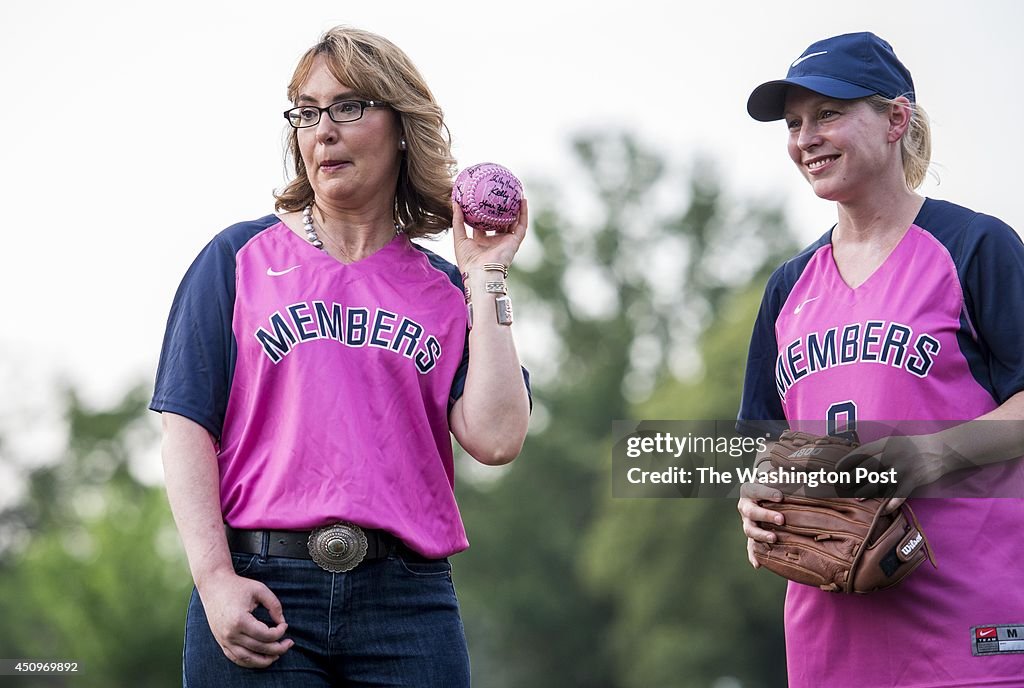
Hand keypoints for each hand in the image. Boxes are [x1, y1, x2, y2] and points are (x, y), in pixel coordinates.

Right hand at [198, 568, 293, 667]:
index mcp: (240, 620)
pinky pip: (236, 658)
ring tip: (278, 655)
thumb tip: (283, 623)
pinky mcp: (221, 642)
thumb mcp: (260, 590)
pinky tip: (261, 658)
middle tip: (289, 643)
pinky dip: (250, 661)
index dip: (279, 632)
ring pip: (247, 659)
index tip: (284, 625)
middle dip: (278, 648)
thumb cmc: (238, 586)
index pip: (265, 635)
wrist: (214, 586)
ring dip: (264, 660)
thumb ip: (274, 606)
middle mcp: (230, 634)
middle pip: (259, 648)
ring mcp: (224, 640)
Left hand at [452, 198, 528, 271]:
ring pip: (513, 222)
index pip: (484, 224)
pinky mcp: (514, 242)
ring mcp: (506, 241)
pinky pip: (521, 225)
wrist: (480, 273)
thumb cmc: (468, 261)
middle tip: (500, 195)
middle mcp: (495, 241)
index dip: (484, 213)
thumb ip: (457, 221)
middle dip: (501, 210)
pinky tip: (523, 201)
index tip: (483, 200)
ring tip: (515, 193)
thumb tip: (454, 202)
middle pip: (500, 222)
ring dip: (515, 209)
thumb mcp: (459, 238)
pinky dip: (523, 214)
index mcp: (482, 242)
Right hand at [737, 481, 784, 568]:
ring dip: (761, 535)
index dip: (767, 492)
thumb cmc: (775, 486)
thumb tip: (816, 475)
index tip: (780, 496)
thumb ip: (792, 477)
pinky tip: (758, 564)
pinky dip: (753, 556)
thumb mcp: (780, 479)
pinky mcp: (752, 536)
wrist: (762, 496)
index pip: (756, 490)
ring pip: (749, 530)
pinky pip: (750, 547)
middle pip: (751, 512)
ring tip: (774, 538)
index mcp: (750, 491)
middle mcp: (746, 507)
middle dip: (766, 516)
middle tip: (782, 519)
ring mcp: (747, 522)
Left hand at [835, 434, 949, 507]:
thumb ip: (878, 449)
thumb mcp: (894, 441)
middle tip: (843, 487)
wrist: (942, 449)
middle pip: (867, 468)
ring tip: (858, 499)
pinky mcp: (914, 480)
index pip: (861, 453)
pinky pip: (899, 496)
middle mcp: (892, 455)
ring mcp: (903, 468)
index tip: (836, 470)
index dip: (846, 462)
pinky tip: (884, 511)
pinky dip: (891, 505)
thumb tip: (857, 460)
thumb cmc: (914, 446)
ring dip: (867, 493)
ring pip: (880, 483)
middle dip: (852, 478)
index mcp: (886, 444)